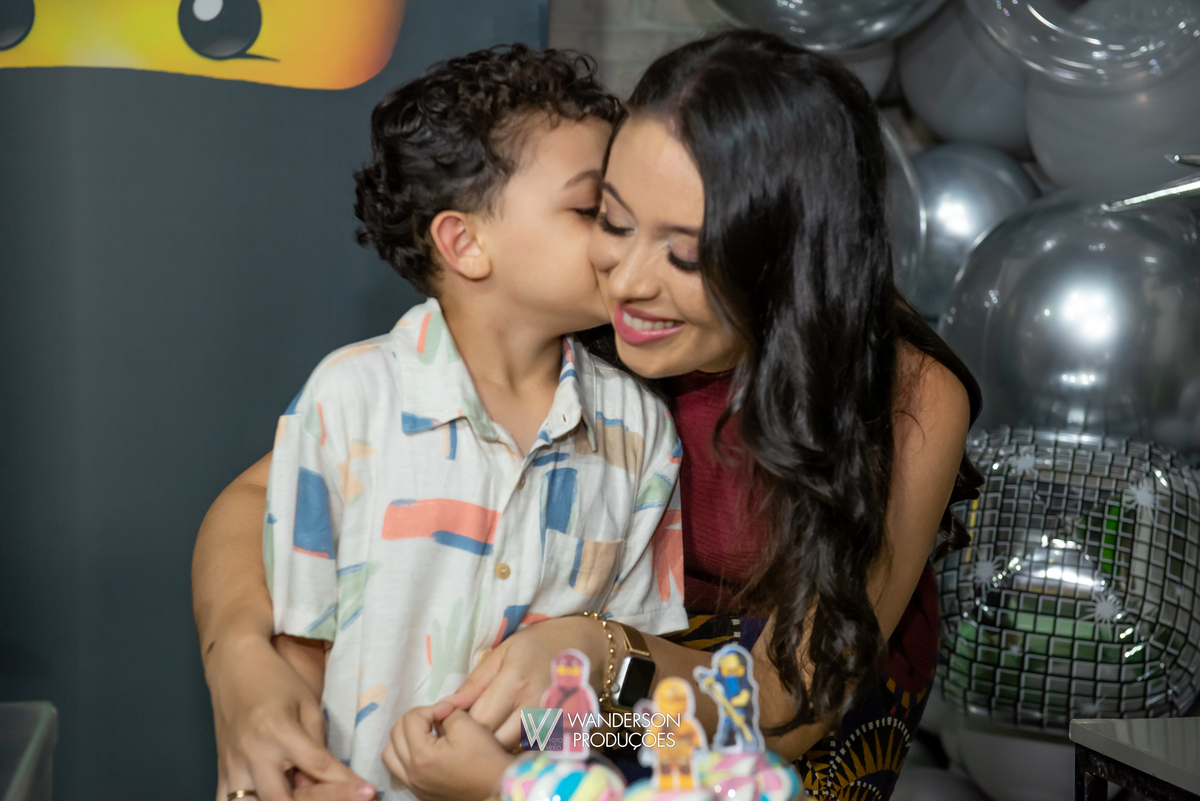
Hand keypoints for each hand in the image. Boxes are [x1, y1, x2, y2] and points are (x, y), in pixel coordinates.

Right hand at [206, 631, 374, 800]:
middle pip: (285, 799)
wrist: (233, 667)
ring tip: (316, 800)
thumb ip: (317, 744)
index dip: (347, 785)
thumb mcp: (306, 704)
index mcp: (278, 731)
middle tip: (353, 800)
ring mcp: (233, 768)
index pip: (317, 767)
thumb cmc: (276, 680)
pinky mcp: (221, 774)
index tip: (371, 793)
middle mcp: (253, 754)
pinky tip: (279, 800)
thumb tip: (333, 780)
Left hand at [382, 702, 514, 800]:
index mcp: (421, 756)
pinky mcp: (421, 792)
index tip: (451, 710)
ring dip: (405, 737)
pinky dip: (407, 755)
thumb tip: (438, 712)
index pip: (411, 718)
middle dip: (416, 719)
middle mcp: (412, 773)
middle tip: (439, 718)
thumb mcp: (466, 724)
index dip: (432, 707)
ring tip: (427, 733)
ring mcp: (415, 785)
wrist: (498, 787)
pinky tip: (427, 750)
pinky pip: (400, 769)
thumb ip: (445, 712)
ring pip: (391, 753)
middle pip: (396, 733)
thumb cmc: (485, 757)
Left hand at [444, 616, 610, 748]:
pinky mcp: (560, 730)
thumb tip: (446, 707)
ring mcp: (549, 721)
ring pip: (510, 749)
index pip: (477, 720)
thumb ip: (475, 682)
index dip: (459, 724)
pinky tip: (513, 729)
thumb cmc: (540, 643)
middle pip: (493, 740)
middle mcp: (533, 705)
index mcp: (515, 681)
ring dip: (495, 743)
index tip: (453, 719)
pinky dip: (516, 744)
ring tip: (492, 726)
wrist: (588, 646)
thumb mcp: (503, 652)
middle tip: (470, 726)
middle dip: (475, 739)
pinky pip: (529, 747)